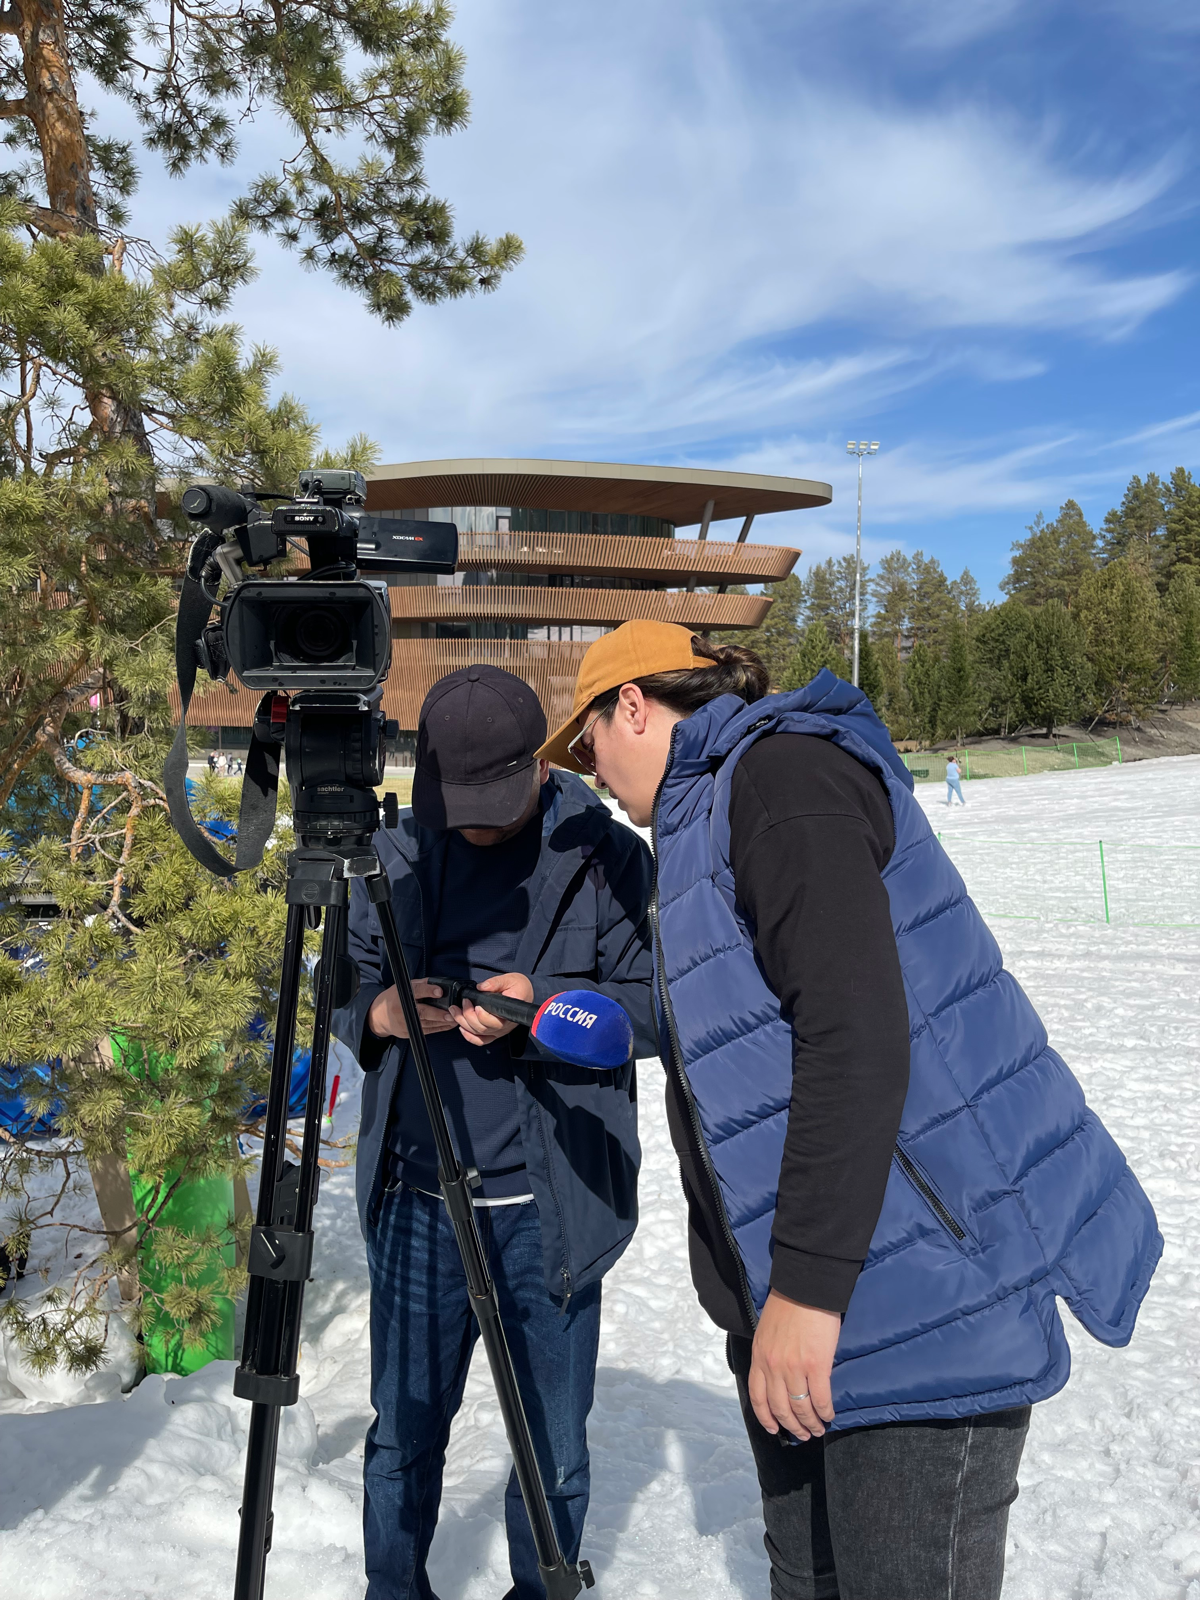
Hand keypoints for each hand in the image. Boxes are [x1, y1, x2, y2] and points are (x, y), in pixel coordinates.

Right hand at [367, 980, 457, 1040]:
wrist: (379, 1017)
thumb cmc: (393, 999)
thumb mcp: (404, 986)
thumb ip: (421, 984)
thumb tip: (439, 983)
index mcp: (402, 995)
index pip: (416, 991)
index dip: (428, 991)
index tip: (439, 991)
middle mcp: (403, 1010)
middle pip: (423, 1012)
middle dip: (438, 1014)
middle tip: (451, 1013)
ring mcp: (406, 1023)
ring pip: (427, 1024)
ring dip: (443, 1022)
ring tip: (455, 1019)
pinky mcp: (410, 1033)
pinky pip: (427, 1031)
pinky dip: (439, 1028)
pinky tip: (449, 1025)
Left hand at [449, 972, 533, 1046]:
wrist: (526, 994)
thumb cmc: (519, 987)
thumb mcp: (509, 979)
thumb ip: (495, 983)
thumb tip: (481, 987)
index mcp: (509, 1013)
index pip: (494, 1022)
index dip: (481, 1015)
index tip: (473, 1003)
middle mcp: (504, 1025)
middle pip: (482, 1028)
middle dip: (468, 1016)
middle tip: (463, 1002)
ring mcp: (499, 1031)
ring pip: (479, 1034)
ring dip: (464, 1024)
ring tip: (456, 1011)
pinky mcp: (495, 1032)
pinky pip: (481, 1040)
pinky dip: (469, 1037)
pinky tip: (462, 1028)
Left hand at [748, 1290, 839, 1440]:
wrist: (806, 1286)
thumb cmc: (787, 1304)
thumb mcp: (766, 1331)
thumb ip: (768, 1355)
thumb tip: (777, 1376)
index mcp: (759, 1357)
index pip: (758, 1397)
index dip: (766, 1418)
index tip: (775, 1429)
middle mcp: (773, 1366)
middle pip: (780, 1408)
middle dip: (792, 1426)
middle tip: (803, 1434)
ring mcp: (794, 1367)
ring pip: (800, 1407)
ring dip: (810, 1423)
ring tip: (818, 1429)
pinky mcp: (816, 1365)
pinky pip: (820, 1398)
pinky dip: (825, 1411)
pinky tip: (829, 1415)